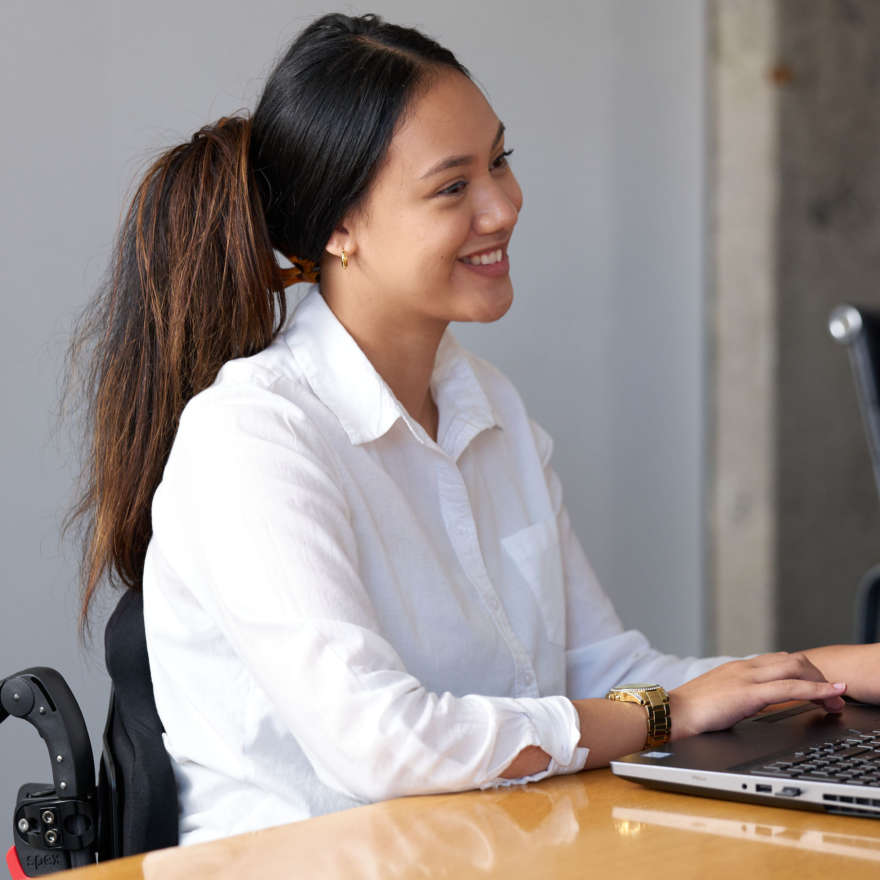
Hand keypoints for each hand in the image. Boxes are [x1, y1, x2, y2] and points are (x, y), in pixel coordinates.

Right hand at [668, 652, 845, 740]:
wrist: (672, 713)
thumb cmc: (691, 711)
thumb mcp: (720, 698)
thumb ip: (738, 695)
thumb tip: (754, 705)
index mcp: (738, 668)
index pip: (779, 660)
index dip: (804, 672)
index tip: (818, 689)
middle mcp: (745, 667)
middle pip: (793, 660)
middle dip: (818, 676)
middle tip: (833, 696)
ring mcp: (747, 677)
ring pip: (796, 668)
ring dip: (822, 682)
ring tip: (837, 699)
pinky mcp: (749, 693)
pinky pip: (790, 688)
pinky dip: (816, 690)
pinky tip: (830, 695)